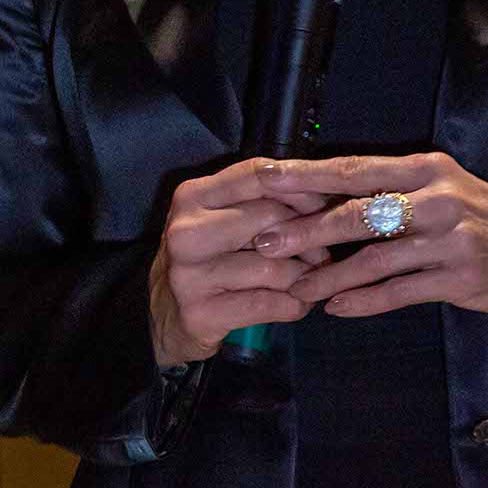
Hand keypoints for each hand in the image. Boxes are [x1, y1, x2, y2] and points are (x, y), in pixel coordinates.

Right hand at [149, 157, 332, 367]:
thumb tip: (321, 192)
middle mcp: (185, 230)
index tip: (322, 206)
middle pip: (273, 217)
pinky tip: (293, 304)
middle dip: (309, 239)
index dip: (300, 187)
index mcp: (192, 196)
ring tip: (306, 281)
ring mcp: (189, 273)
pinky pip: (272, 304)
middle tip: (319, 254)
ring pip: (277, 266)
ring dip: (305, 278)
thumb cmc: (206, 258)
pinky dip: (295, 305)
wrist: (165, 313)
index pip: (257, 174)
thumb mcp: (219, 217)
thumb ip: (259, 199)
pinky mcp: (201, 313)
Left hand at [255, 154, 487, 328]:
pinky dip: (364, 300)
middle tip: (264, 242)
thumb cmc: (479, 219)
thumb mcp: (440, 189)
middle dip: (306, 229)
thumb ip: (387, 190)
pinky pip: (400, 291)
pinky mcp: (463, 278)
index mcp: (425, 169)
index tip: (261, 179)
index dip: (306, 175)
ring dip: (330, 274)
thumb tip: (313, 193)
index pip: (354, 169)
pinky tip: (336, 306)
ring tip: (296, 287)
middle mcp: (438, 198)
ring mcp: (452, 239)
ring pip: (375, 258)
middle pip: (359, 212)